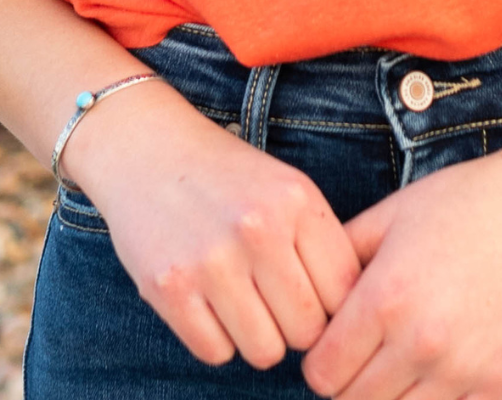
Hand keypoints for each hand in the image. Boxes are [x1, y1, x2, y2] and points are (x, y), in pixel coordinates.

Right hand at [65, 80, 360, 368]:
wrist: (147, 148)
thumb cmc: (228, 177)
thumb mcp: (286, 188)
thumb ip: (320, 243)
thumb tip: (354, 317)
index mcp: (297, 199)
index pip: (345, 292)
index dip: (332, 304)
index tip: (312, 295)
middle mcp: (258, 228)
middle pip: (307, 331)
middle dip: (294, 325)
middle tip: (273, 300)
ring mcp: (212, 260)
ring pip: (265, 352)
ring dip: (256, 336)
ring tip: (241, 300)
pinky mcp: (169, 288)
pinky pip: (216, 353)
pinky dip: (215, 338)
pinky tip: (207, 301)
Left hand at [301, 133, 501, 399]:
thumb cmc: (463, 201)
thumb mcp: (391, 214)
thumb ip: (341, 257)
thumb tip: (308, 296)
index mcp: (386, 298)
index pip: (322, 375)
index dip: (319, 361)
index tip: (334, 342)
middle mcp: (421, 341)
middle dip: (348, 382)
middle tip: (362, 352)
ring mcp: (462, 369)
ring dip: (387, 398)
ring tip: (396, 362)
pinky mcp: (497, 384)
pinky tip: (433, 371)